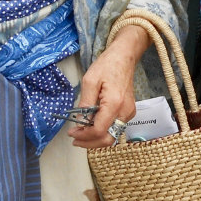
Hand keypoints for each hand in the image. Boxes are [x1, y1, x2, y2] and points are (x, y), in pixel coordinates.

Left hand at [68, 25, 145, 147]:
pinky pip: (115, 128)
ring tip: (81, 134)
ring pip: (112, 136)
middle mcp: (125, 112)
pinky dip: (103, 131)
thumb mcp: (90, 81)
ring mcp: (129, 113)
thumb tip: (80, 122)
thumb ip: (85, 103)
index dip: (84, 135)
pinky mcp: (128, 112)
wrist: (124, 58)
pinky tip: (91, 127)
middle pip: (108, 139)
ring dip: (96, 139)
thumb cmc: (107, 66)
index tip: (72, 133)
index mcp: (115, 103)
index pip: (99, 130)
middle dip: (90, 143)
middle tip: (75, 140)